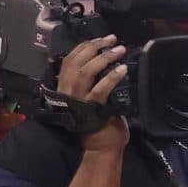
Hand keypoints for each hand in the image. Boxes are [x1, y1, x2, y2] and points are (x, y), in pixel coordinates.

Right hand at [55, 34, 130, 152]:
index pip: (69, 60)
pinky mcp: (90, 109)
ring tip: (119, 50)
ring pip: (85, 72)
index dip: (83, 47)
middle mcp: (67, 91)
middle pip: (75, 62)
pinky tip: (122, 70)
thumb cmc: (99, 123)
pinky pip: (100, 89)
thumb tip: (105, 64)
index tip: (99, 39)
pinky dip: (111, 77)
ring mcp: (77, 100)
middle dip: (94, 47)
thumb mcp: (90, 98)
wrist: (100, 147)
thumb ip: (92, 82)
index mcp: (65, 87)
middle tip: (111, 39)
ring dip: (103, 58)